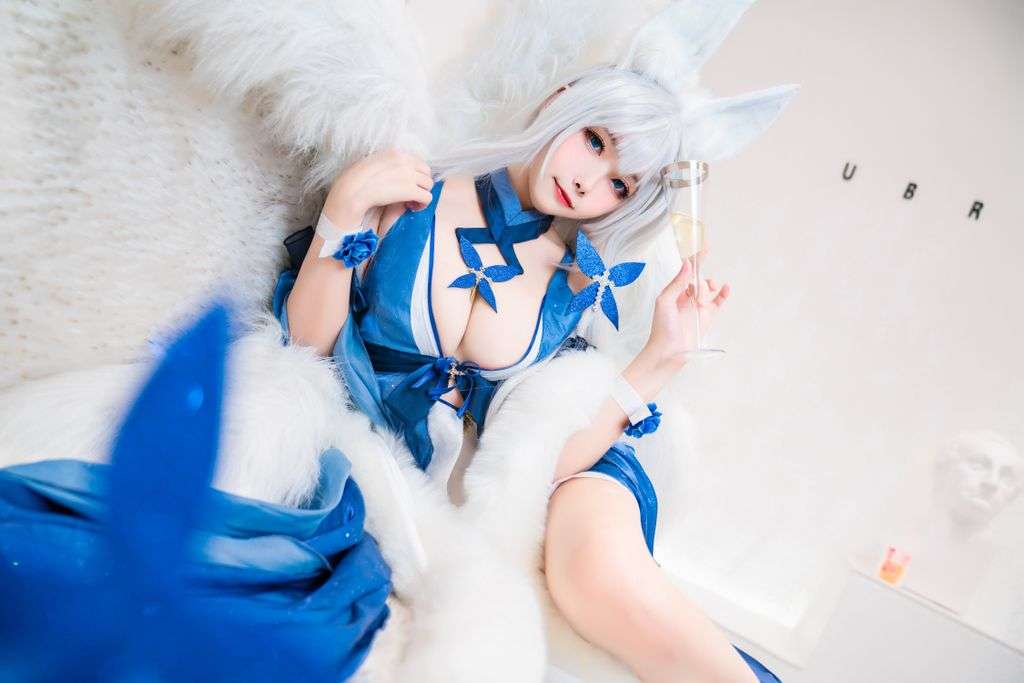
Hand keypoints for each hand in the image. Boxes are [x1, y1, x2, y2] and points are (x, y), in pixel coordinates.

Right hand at [323, 149, 433, 223]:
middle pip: (426, 172)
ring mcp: (409, 175)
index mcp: (396, 153)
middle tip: (410, 195)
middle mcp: (405, 161)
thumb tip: (397, 176)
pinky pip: (427, 197)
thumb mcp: (373, 163)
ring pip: (428, 185)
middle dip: (421, 184)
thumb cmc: (356, 180)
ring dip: (421, 195)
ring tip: (410, 203)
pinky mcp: (411, 190)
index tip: (406, 185)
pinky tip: (411, 208)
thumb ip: (387, 165)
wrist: (353, 190)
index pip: (416, 162)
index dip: (414, 175)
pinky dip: (422, 204)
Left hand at [645, 244, 730, 369]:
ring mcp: (698, 306)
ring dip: (708, 288)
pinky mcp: (707, 317)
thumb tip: (687, 264)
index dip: (695, 259)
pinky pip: (718, 302)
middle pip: (698, 278)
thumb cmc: (662, 328)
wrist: (669, 352)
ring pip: (708, 288)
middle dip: (700, 280)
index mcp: (674, 291)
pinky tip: (726, 288)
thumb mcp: (665, 301)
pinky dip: (724, 294)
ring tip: (701, 301)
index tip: (703, 246)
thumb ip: (677, 283)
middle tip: (696, 293)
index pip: (686, 271)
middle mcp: (686, 297)